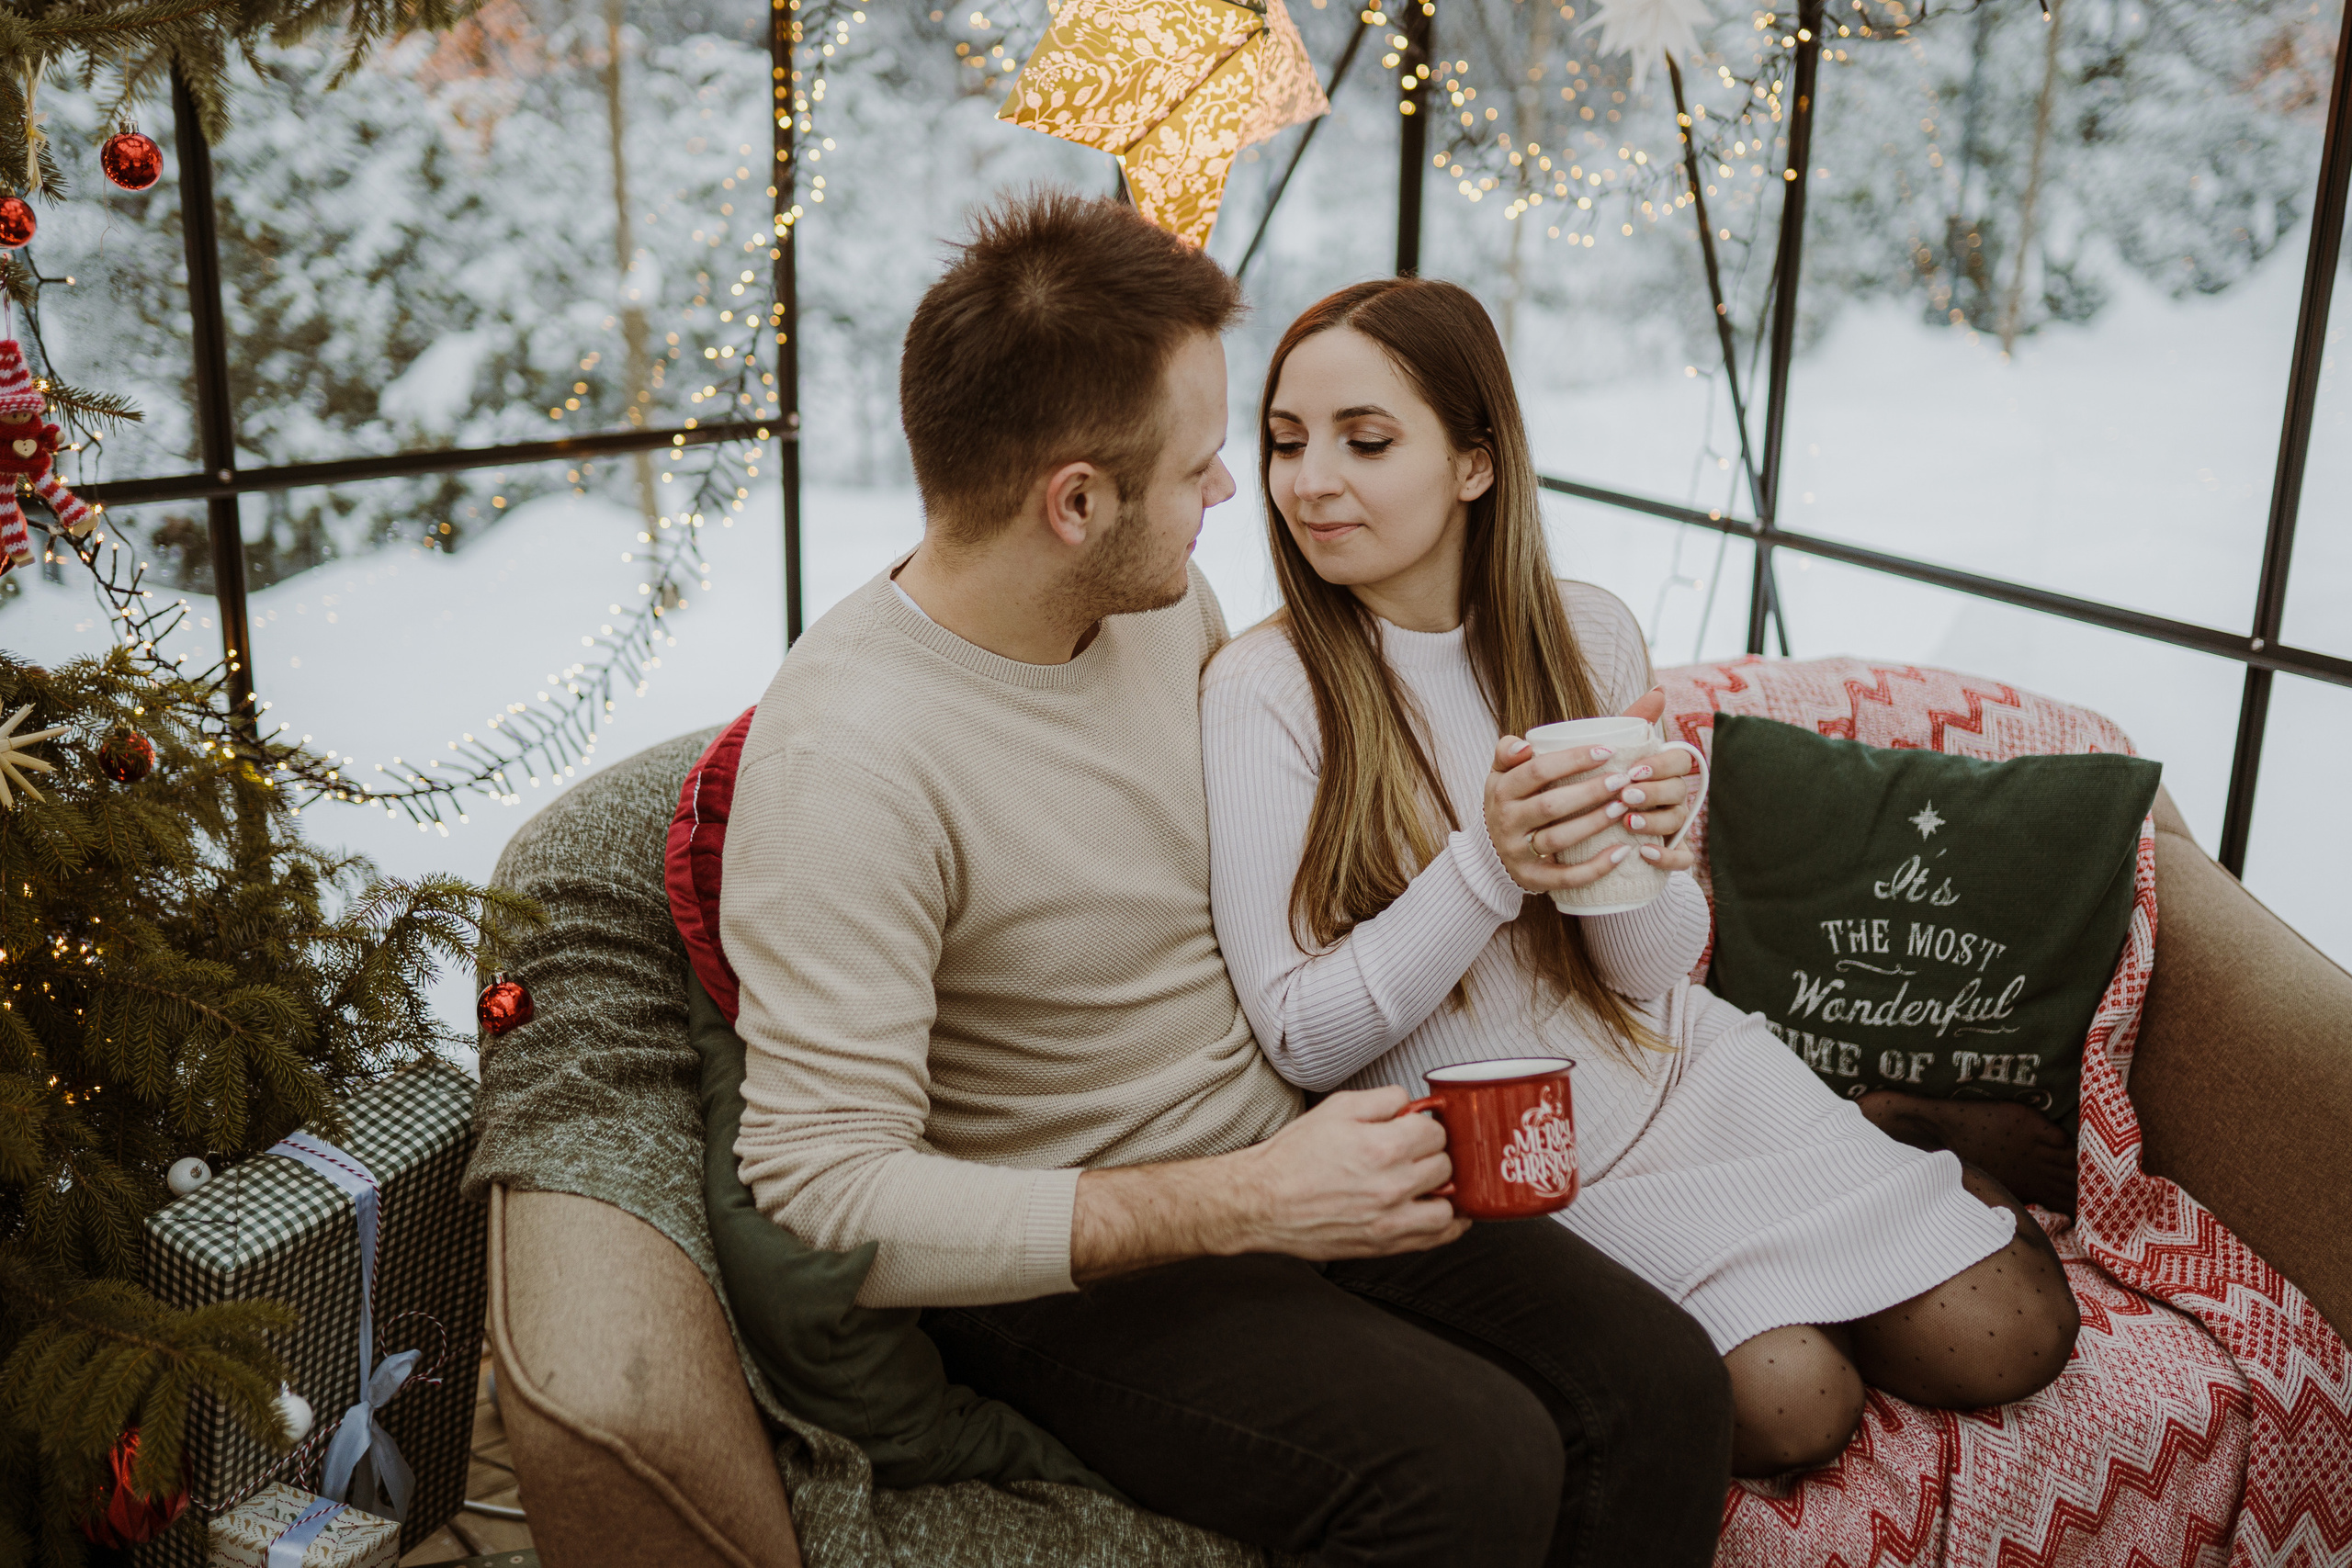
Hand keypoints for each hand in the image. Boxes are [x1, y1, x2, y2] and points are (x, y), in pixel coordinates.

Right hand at [1225, 1087, 1467, 1259]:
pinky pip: (1437, 1237)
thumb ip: (1382, 1100)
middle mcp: (1392, 1186)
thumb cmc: (1293, 1156)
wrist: (1263, 1201)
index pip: (1435, 1132)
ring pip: (1450, 1205)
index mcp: (1383, 1147)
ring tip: (1426, 1182)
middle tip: (1413, 1153)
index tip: (1411, 1130)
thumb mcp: (1336, 1108)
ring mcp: (1391, 1220)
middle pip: (1445, 1164)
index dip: (1423, 1126)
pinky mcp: (1385, 1244)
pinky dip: (1447, 1224)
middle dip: (1431, 1154)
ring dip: (1442, 1190)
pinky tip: (1436, 1210)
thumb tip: (1411, 1104)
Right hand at [1484, 690, 1699, 891]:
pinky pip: (1564, 877)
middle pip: (1549, 805)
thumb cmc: (1512, 799)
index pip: (1536, 769)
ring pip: (1558, 840)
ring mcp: (1518, 852)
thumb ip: (1518, 745)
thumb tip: (1527, 738)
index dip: (1571, 760)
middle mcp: (1505, 819)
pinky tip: (1621, 853)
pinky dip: (1594, 868)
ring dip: (1593, 824)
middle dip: (1589, 792)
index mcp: (1502, 787)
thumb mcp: (1506, 770)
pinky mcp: (1531, 880)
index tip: (1606, 750)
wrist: (1490, 853)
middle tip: (1624, 779)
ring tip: (1625, 808)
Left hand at [1612, 689, 1699, 868]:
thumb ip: (1629, 723)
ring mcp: (1673, 827)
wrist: (1581, 828)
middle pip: (1679, 791)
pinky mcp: (1668, 854)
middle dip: (1654, 792)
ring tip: (1628, 823)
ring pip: (1677, 822)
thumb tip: (1660, 690)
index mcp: (1662, 771)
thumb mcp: (1608, 753)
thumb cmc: (1600, 781)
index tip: (1634, 769)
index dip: (1661, 765)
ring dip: (1655, 822)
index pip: (1680, 761)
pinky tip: (1643, 853)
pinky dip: (1666, 857)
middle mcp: (1673, 797)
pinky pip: (1681, 858)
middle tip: (1625, 795)